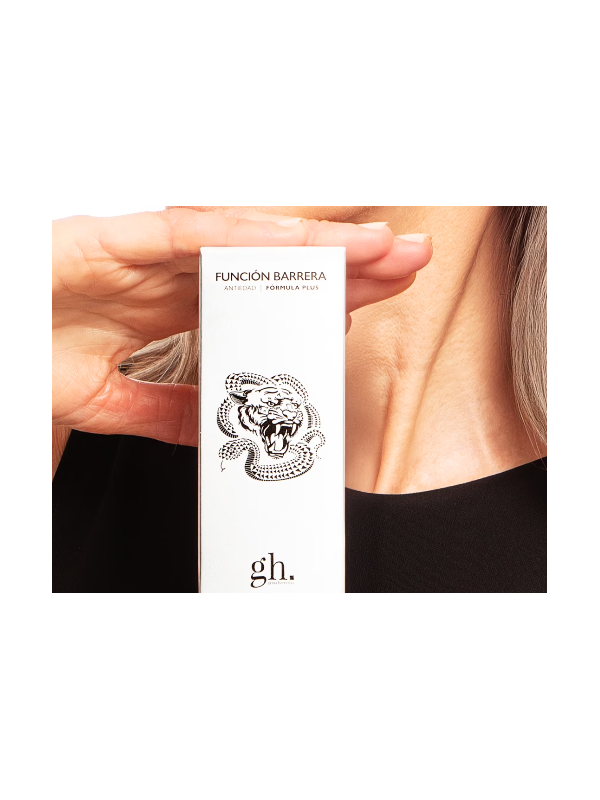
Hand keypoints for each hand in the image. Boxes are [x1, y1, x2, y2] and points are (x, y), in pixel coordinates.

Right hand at [52, 208, 431, 445]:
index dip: (319, 294)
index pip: (260, 296)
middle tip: (406, 260)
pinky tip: (298, 240)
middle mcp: (163, 272)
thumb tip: (217, 428)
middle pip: (266, 261)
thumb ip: (164, 410)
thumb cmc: (26, 356)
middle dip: (340, 260)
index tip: (375, 299)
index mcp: (165, 307)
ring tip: (377, 247)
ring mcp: (139, 252)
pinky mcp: (108, 239)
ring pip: (241, 238)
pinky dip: (242, 235)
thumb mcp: (106, 402)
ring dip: (311, 241)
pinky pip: (185, 232)